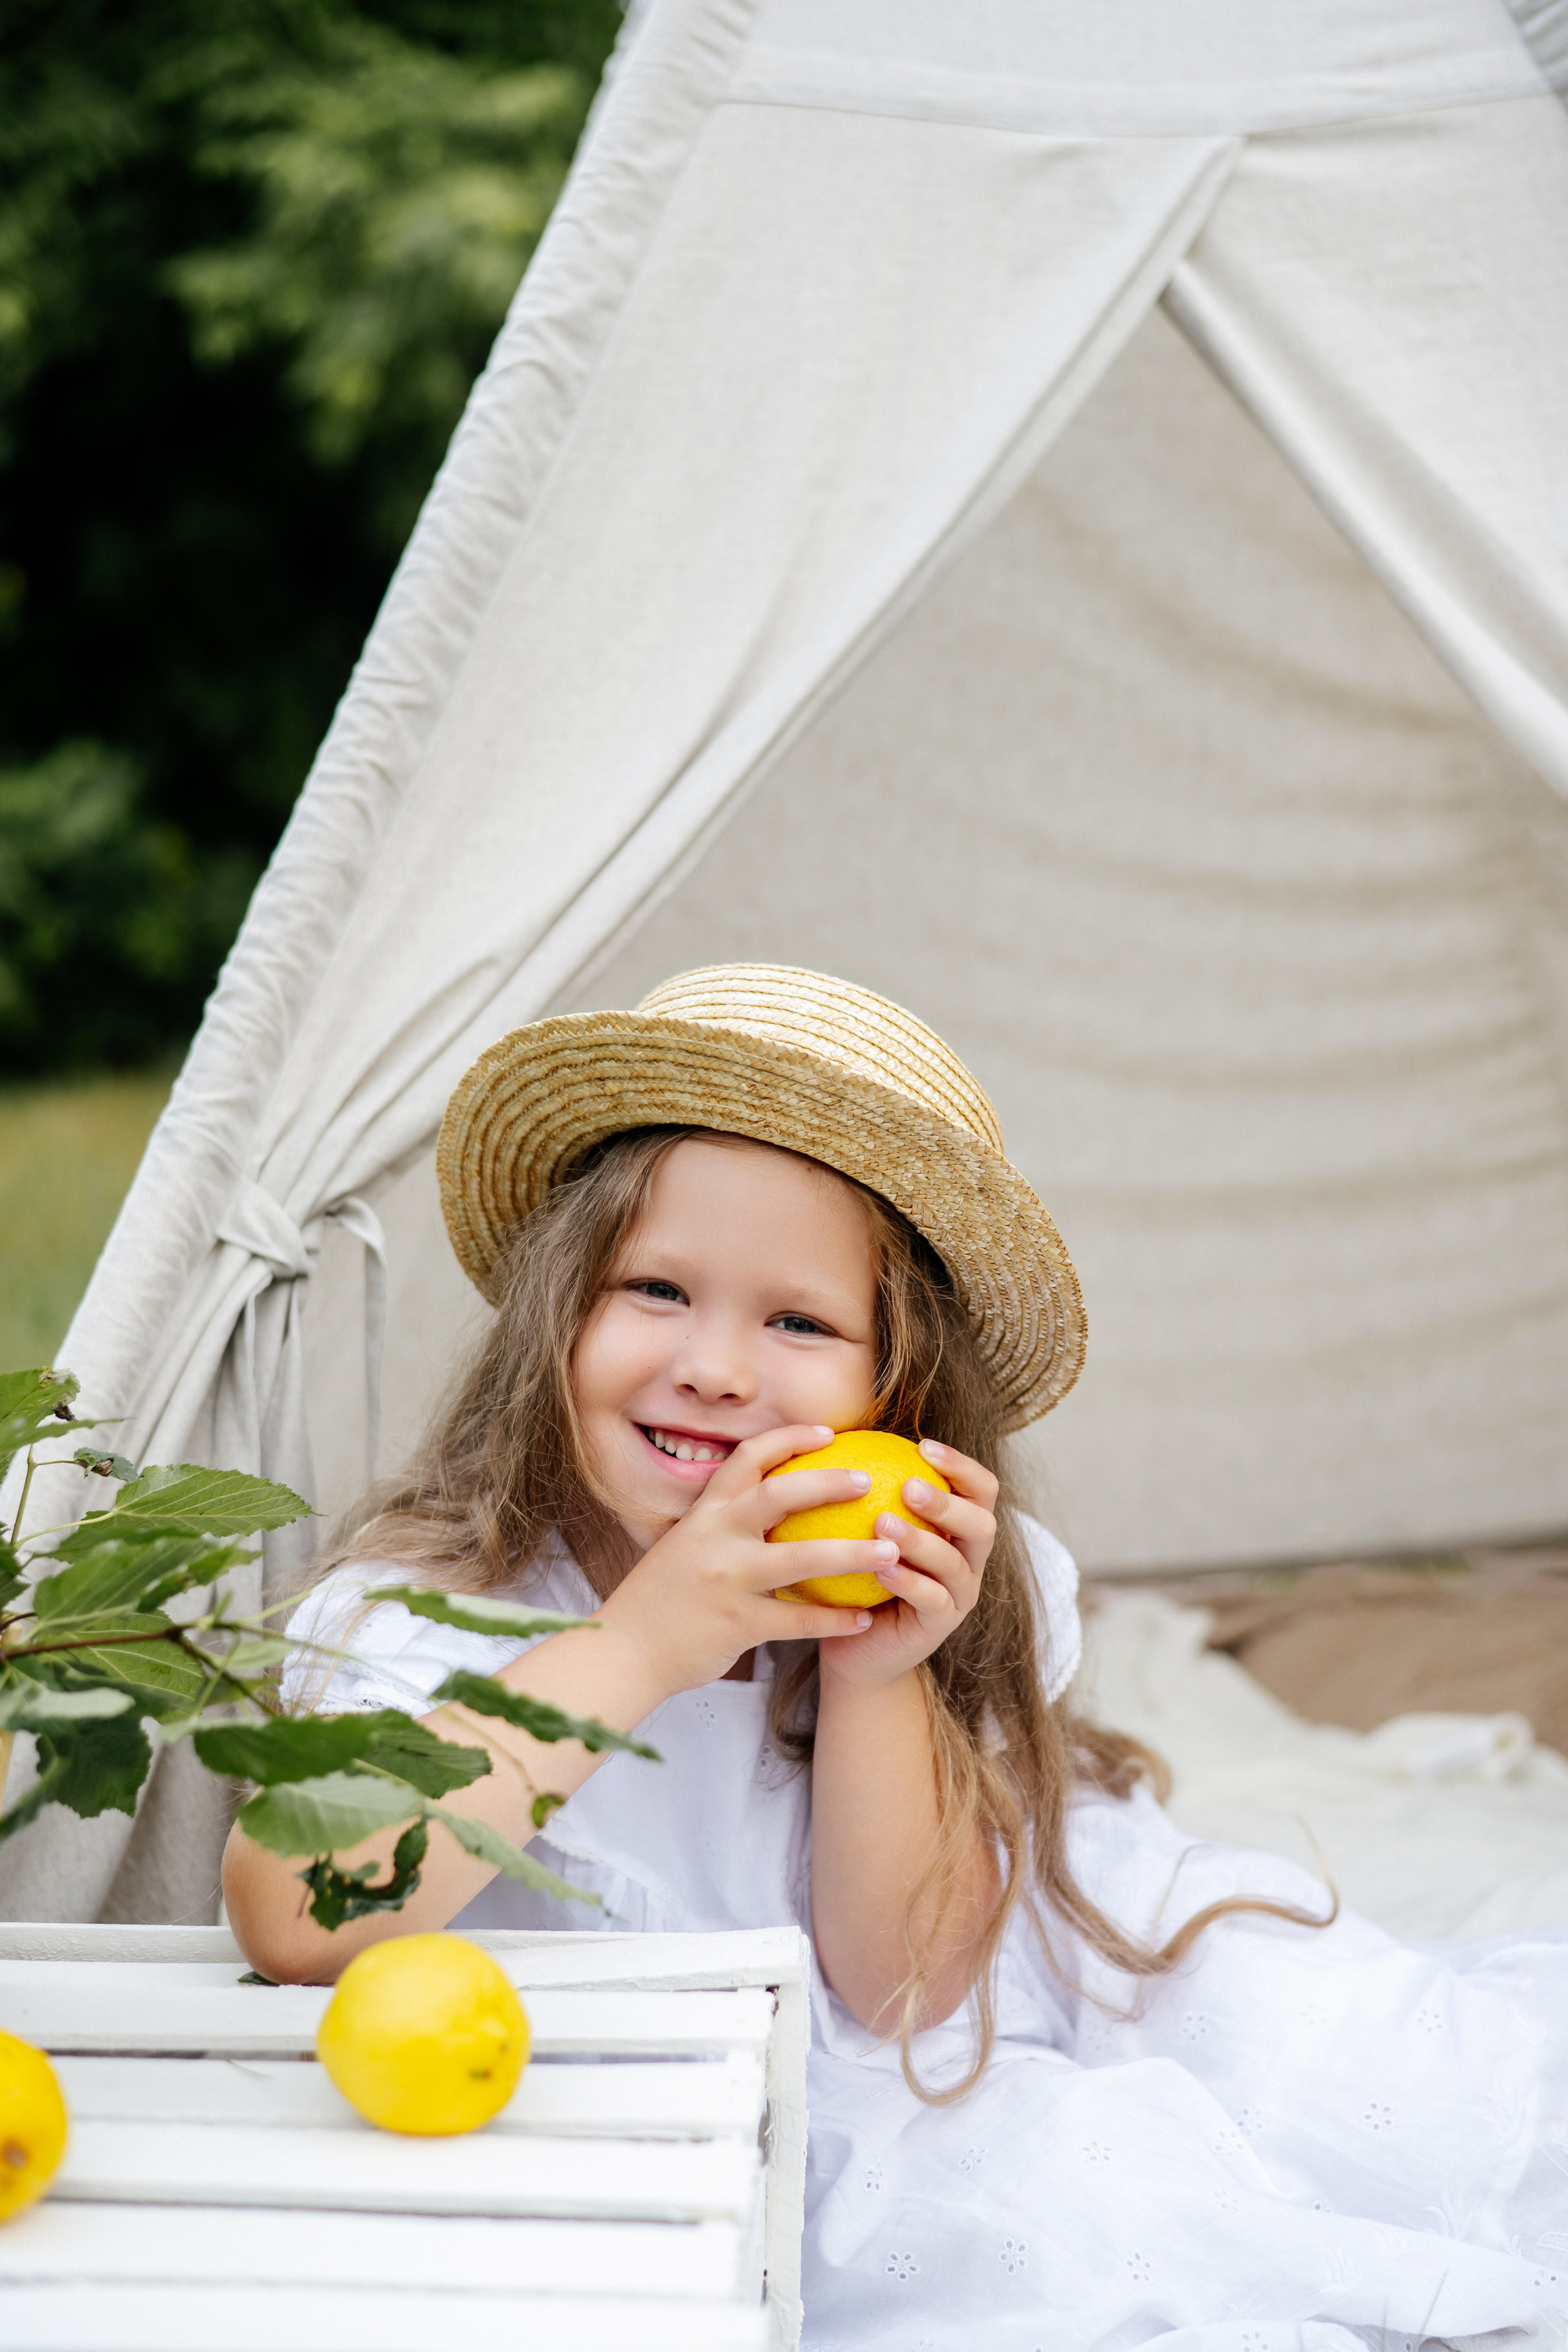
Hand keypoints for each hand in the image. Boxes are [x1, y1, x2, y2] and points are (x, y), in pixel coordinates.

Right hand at [594, 1425, 902, 1699]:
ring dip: (853, 1554)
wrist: (624, 1650)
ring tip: (892, 1551)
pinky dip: (835, 1619)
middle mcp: (715, 1537)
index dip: (790, 1439)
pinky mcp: (737, 1623)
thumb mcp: (686, 1544)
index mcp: (704, 1513)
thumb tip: (774, 1503)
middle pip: (779, 1495)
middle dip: (829, 1483)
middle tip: (870, 1480)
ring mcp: (726, 1579)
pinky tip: (864, 1618)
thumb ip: (724, 1524)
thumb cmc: (663, 1597)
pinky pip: (798, 1620)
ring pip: (801, 1558)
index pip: (748, 1458)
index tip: (829, 1433)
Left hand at [815, 1439, 997, 1691]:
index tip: (921, 1445)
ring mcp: (960, 1596)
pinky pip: (932, 1600)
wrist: (858, 1646)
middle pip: (982, 1524)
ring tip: (883, 1524)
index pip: (981, 1489)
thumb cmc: (859, 1577)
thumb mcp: (866, 1530)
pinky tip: (880, 1569)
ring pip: (955, 1563)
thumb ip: (869, 1492)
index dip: (961, 1464)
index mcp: (960, 1530)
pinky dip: (908, 1581)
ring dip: (921, 1540)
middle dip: (948, 1502)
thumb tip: (842, 1435)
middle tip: (907, 1487)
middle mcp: (969, 1560)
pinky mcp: (941, 1626)